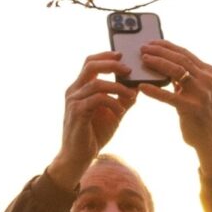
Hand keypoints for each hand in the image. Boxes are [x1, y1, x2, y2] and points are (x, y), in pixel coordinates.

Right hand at [46, 51, 136, 187]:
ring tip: (131, 95)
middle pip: (91, 65)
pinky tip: (120, 111)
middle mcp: (74, 91)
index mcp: (80, 88)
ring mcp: (73, 101)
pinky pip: (98, 99)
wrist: (78, 157)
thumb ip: (122, 99)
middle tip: (128, 69)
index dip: (105, 55)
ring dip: (118, 87)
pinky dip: (113, 102)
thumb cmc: (93, 134)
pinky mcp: (77, 112)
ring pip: (97, 83)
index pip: (90, 63)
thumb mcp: (112, 113)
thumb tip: (137, 87)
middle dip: (111, 64)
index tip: (122, 54)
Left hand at [136, 40, 211, 172]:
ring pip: (176, 71)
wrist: (211, 140)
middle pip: (179, 59)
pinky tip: (141, 87)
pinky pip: (169, 96)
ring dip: (157, 63)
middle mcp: (207, 79)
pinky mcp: (192, 108)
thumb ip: (184, 76)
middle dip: (159, 51)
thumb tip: (162, 61)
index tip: (151, 42)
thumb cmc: (199, 113)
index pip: (184, 53)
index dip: (166, 46)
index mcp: (209, 71)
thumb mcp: (197, 90)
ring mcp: (202, 93)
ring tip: (142, 61)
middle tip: (142, 49)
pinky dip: (154, 90)